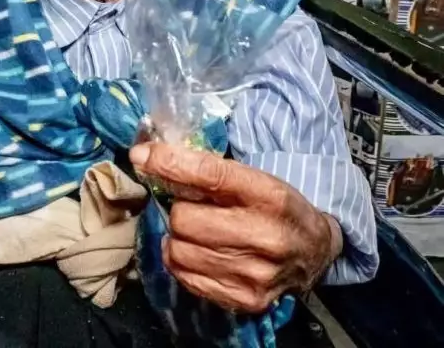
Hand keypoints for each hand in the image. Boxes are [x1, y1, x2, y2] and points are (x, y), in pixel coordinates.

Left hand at [130, 143, 342, 313]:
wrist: (314, 252)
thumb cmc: (275, 208)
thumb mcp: (253, 178)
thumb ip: (206, 169)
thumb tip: (147, 156)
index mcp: (270, 196)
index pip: (209, 175)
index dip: (169, 163)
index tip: (142, 156)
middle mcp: (266, 236)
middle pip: (184, 218)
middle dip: (179, 209)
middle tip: (192, 208)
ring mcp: (256, 273)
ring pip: (179, 250)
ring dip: (178, 237)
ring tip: (197, 232)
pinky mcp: (246, 300)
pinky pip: (184, 276)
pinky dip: (181, 260)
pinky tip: (198, 251)